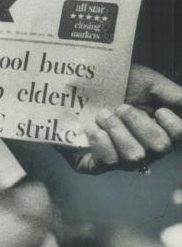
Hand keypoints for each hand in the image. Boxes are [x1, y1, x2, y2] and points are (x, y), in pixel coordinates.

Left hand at [65, 64, 181, 174]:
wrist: (75, 81)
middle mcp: (142, 150)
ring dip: (117, 129)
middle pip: (158, 148)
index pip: (178, 139)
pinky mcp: (92, 165)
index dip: (173, 127)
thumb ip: (174, 96)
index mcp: (158, 131)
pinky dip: (100, 141)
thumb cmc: (113, 82)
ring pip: (133, 157)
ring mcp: (118, 160)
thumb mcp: (148, 82)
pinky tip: (91, 127)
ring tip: (102, 114)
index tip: (159, 111)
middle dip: (138, 122)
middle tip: (120, 107)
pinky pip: (106, 162)